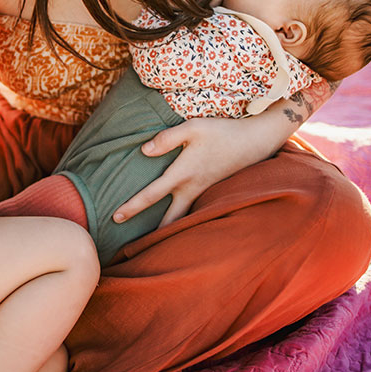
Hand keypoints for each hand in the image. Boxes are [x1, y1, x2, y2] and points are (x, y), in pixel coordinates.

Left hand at [113, 114, 278, 225]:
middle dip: (150, 233)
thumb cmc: (222, 132)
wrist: (254, 141)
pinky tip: (173, 220)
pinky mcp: (210, 189)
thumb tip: (144, 151)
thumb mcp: (193, 127)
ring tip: (151, 240)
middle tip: (132, 244)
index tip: (116, 216)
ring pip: (182, 218)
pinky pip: (192, 210)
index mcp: (183, 174)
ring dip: (167, 230)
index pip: (152, 194)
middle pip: (168, 219)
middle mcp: (192, 188)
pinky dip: (181, 220)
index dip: (133, 206)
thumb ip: (167, 138)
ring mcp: (203, 191)